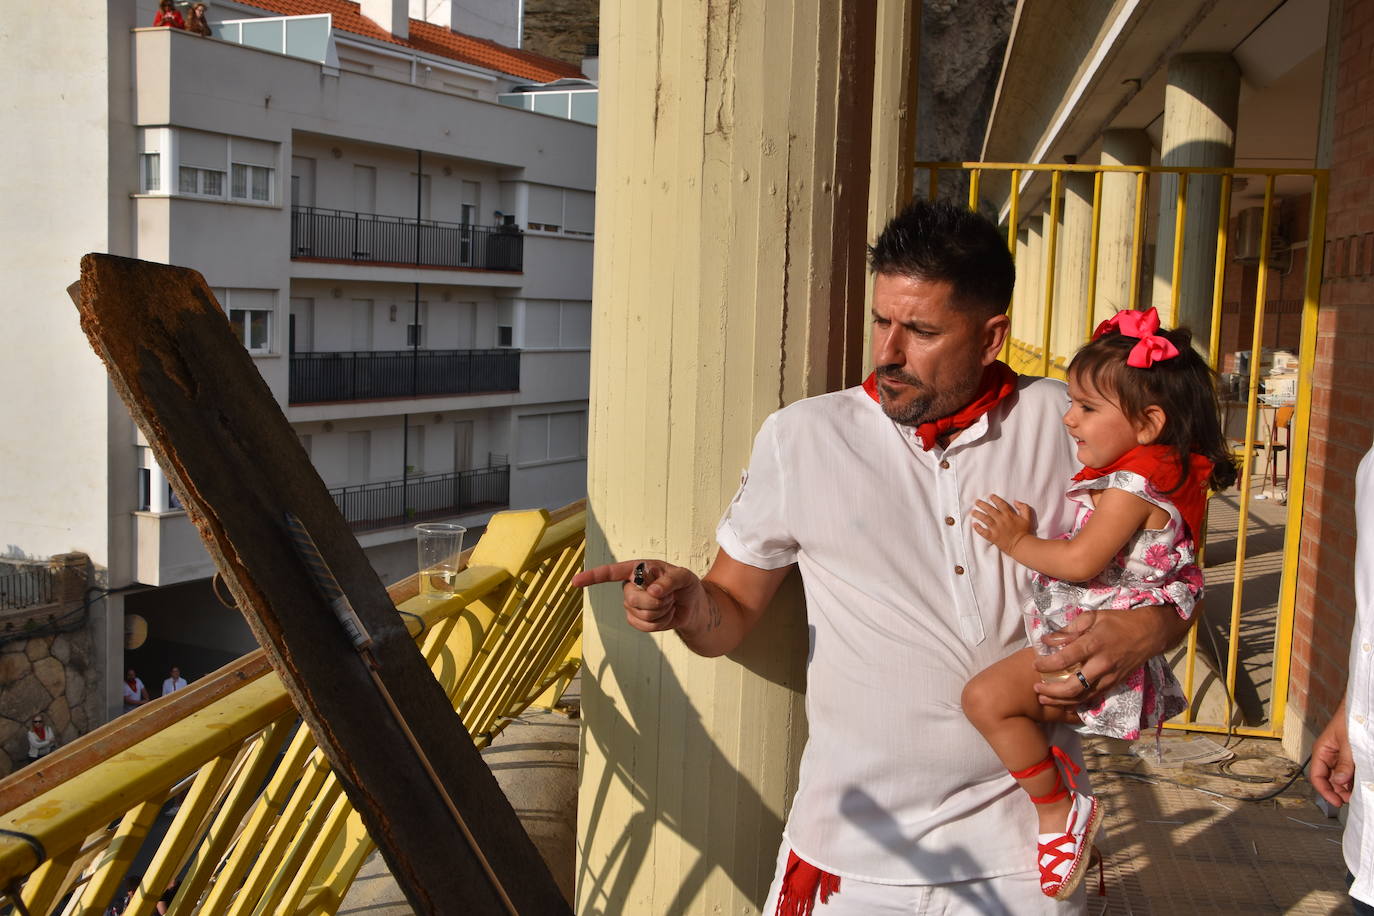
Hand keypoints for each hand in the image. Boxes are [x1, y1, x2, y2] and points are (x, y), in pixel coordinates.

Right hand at [571, 559, 708, 634]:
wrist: (692, 606)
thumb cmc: (686, 585)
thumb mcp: (684, 576)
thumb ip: (670, 580)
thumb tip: (653, 591)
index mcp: (637, 569)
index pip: (611, 572)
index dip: (593, 577)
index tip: (575, 582)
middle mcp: (630, 586)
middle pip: (632, 598)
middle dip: (655, 601)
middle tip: (670, 596)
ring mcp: (631, 604)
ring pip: (641, 613)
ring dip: (661, 611)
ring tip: (669, 603)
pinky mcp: (636, 620)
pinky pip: (645, 626)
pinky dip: (661, 622)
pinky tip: (665, 615)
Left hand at [971, 495, 1032, 553]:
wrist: (1022, 545)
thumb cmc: (1025, 532)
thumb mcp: (1027, 517)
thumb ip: (1023, 507)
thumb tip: (1015, 501)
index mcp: (1009, 515)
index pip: (1000, 504)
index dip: (995, 499)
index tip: (990, 496)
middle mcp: (1001, 520)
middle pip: (989, 509)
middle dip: (982, 504)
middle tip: (976, 501)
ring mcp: (996, 528)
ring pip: (985, 519)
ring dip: (978, 514)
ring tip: (973, 511)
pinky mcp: (993, 537)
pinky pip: (983, 531)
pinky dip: (978, 528)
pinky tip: (974, 524)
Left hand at [1031, 606, 1184, 705]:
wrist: (1148, 633)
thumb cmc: (1118, 622)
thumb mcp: (1092, 617)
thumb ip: (1069, 629)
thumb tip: (1047, 640)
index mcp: (1093, 644)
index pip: (1064, 659)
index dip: (1046, 664)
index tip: (1034, 664)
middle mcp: (1101, 664)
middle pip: (1073, 687)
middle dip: (1052, 691)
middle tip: (1036, 687)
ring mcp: (1109, 677)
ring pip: (1082, 697)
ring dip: (1061, 701)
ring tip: (1044, 698)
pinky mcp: (1114, 684)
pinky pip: (1093, 698)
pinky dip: (1077, 702)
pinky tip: (1064, 702)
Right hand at [1310, 701, 1353, 807]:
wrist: (1360, 706)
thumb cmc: (1349, 717)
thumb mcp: (1348, 742)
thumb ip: (1344, 763)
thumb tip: (1340, 781)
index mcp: (1322, 750)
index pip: (1317, 776)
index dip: (1325, 791)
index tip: (1337, 802)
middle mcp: (1329, 755)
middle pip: (1328, 779)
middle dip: (1337, 790)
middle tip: (1350, 799)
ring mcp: (1339, 755)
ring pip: (1339, 776)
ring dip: (1347, 786)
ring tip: (1357, 792)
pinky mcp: (1349, 755)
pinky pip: (1348, 770)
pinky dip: (1353, 778)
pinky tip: (1359, 782)